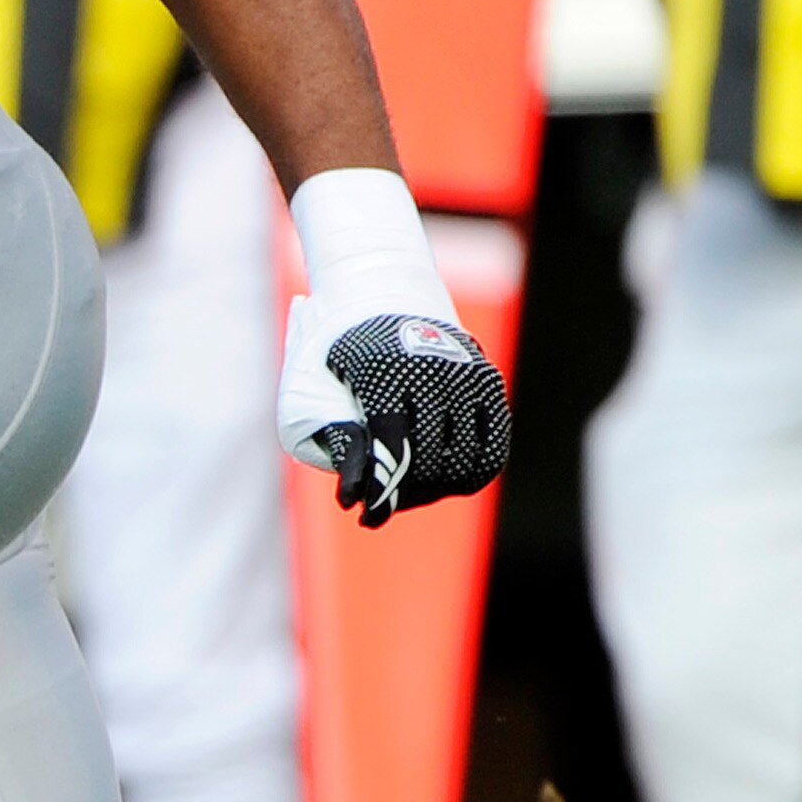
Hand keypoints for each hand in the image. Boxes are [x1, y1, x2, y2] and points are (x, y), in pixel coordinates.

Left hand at [278, 301, 511, 526]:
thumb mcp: (310, 384)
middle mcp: (430, 366)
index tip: (361, 512)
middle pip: (428, 458)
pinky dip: (468, 476)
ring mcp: (465, 373)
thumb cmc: (334, 351)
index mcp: (380, 364)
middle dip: (401, 494)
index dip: (377, 485)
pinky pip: (491, 450)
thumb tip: (354, 491)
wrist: (378, 289)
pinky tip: (441, 483)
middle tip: (378, 505)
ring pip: (462, 461)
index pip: (389, 441)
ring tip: (403, 494)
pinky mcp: (487, 381)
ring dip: (431, 490)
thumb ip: (330, 433)